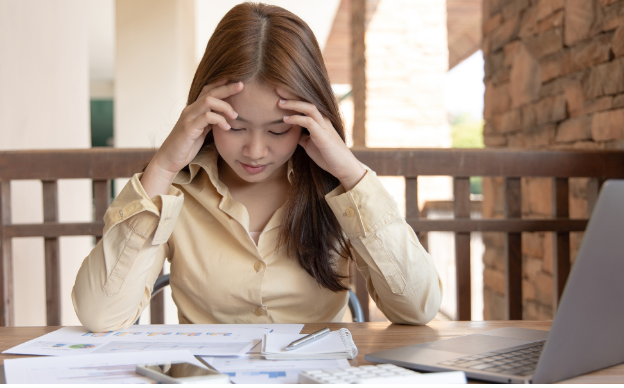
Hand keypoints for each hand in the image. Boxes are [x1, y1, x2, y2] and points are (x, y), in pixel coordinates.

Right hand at [141, 80, 242, 196]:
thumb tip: (224, 117)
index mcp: (194, 109)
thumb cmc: (186, 146)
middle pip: (210, 92)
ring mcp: (188, 117)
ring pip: (209, 101)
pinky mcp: (189, 128)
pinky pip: (207, 117)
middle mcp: (190, 109)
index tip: (236, 82)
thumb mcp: (201, 131)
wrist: (169, 159)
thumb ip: (210, 122)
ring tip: (235, 116)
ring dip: (225, 106)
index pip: (207, 90)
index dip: (221, 84)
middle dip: (227, 88)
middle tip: (242, 85)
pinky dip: (220, 120)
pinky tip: (227, 127)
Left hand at [276, 87, 365, 190]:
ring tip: (280, 103)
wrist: (343, 168)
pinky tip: (286, 119)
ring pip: (310, 108)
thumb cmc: (328, 156)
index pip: (306, 104)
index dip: (294, 98)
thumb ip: (303, 136)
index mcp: (320, 121)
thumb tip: (293, 133)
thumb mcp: (311, 145)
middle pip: (308, 101)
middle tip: (277, 89)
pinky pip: (309, 122)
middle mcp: (323, 120)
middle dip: (292, 95)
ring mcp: (324, 127)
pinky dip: (296, 119)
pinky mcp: (323, 136)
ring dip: (294, 104)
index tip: (279, 94)